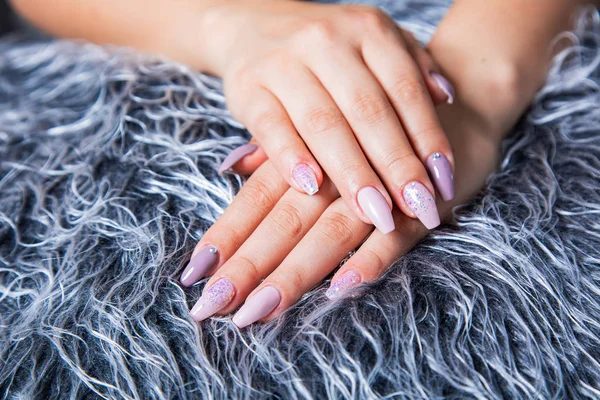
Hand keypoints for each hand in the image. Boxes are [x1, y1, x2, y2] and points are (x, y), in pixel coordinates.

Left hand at [180, 99, 501, 326]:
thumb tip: (231, 167)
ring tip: (261, 308)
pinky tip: (342, 285)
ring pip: (330, 230)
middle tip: (212, 307)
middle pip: (283, 221)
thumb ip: (279, 153)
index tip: (194, 275)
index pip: (256, 200)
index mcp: (306, 154)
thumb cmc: (378, 127)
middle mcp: (335, 170)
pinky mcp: (422, 202)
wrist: (458, 102)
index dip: (225, 237)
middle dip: (248, 265)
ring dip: (295, 271)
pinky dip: (370, 258)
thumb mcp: (324, 132)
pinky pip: (395, 234)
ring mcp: (379, 187)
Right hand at [207, 0, 456, 233]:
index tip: (443, 184)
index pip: (405, 90)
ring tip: (375, 212)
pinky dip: (291, 157)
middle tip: (417, 209)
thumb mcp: (375, 41)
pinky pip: (271, 127)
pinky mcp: (247, 88)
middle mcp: (326, 41)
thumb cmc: (328, 48)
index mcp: (368, 30)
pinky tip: (311, 187)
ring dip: (352, 173)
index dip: (427, 139)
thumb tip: (446, 98)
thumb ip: (413, 66)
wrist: (257, 26)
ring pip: (324, 124)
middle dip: (395, 166)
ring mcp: (283, 63)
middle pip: (368, 111)